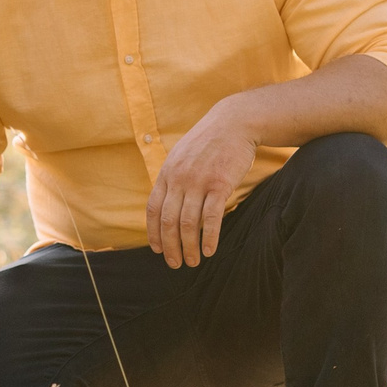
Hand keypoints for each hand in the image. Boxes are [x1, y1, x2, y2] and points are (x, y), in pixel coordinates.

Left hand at [145, 96, 259, 268]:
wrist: (233, 122)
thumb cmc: (208, 143)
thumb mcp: (181, 156)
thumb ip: (173, 179)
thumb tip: (167, 205)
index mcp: (167, 173)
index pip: (153, 209)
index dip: (153, 233)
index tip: (157, 249)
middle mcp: (178, 179)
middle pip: (168, 221)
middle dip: (170, 247)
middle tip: (175, 264)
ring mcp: (198, 182)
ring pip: (188, 223)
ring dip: (189, 247)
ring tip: (193, 261)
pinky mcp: (219, 184)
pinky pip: (211, 217)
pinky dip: (210, 237)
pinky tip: (210, 250)